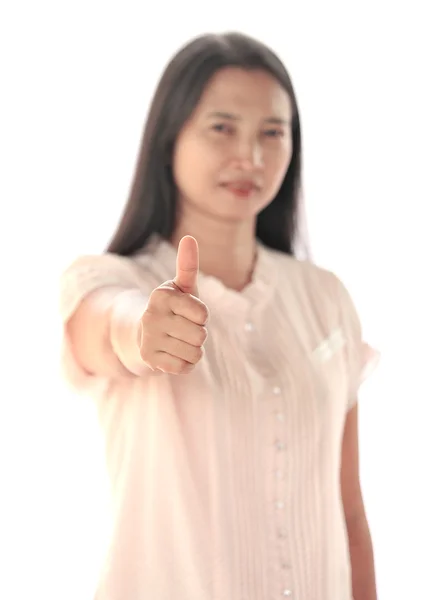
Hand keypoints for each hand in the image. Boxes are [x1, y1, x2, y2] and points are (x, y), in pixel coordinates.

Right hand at [138, 236, 208, 373]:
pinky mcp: (149, 359)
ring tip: (179, 341)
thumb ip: (188, 265)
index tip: (189, 313)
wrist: (145, 333)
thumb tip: (189, 237)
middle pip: (200, 335)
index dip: (201, 316)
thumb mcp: (181, 287)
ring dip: (193, 350)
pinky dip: (185, 363)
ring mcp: (148, 339)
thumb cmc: (173, 308)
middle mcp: (151, 316)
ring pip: (195, 353)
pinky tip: (174, 354)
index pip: (203, 313)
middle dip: (199, 335)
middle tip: (184, 329)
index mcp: (161, 295)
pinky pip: (184, 367)